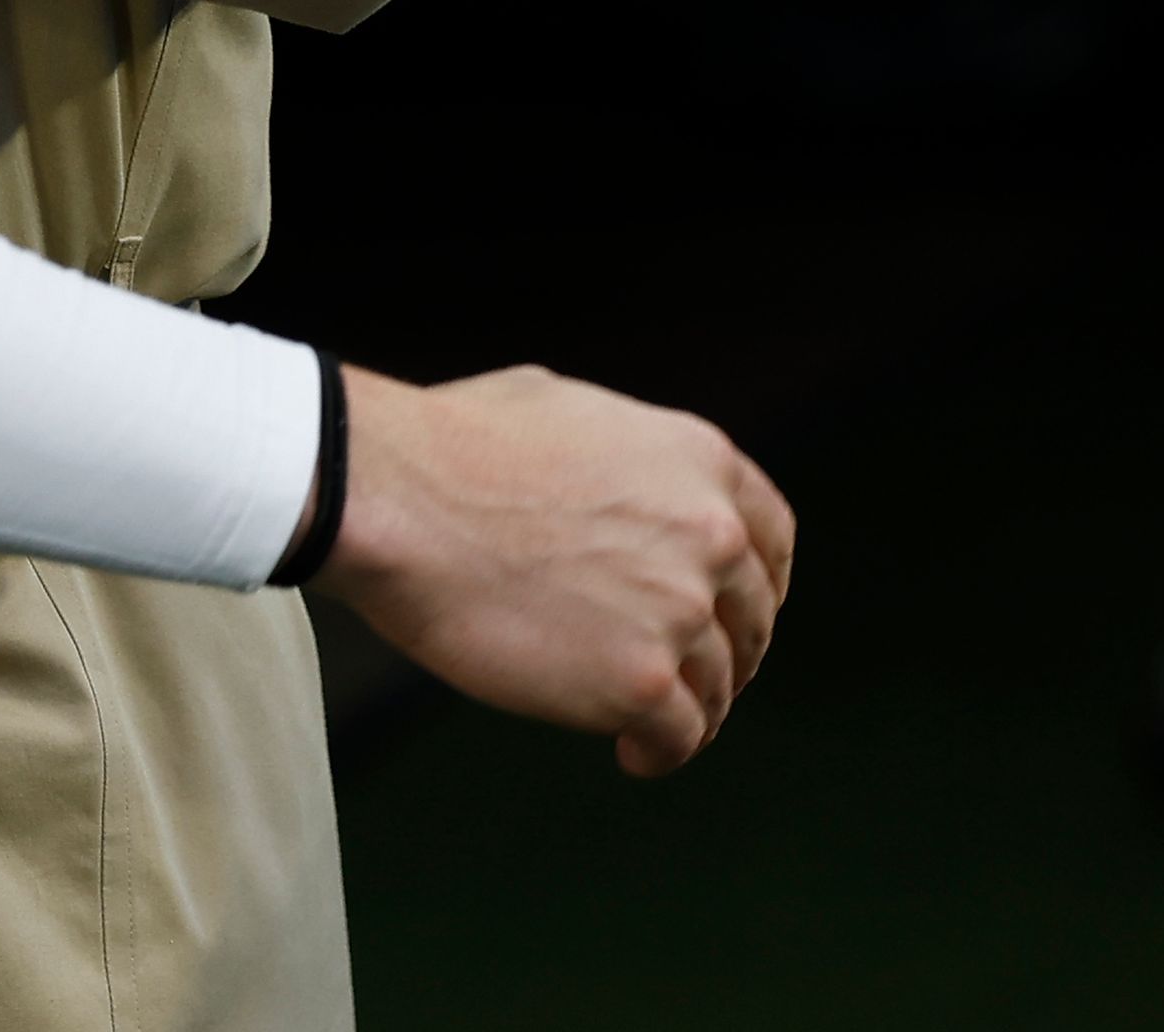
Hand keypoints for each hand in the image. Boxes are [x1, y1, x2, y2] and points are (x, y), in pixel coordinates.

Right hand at [324, 363, 796, 775]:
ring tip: (641, 725)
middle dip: (724, 654)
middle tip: (681, 677)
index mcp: (700, 462)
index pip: (771, 542)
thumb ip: (629, 460)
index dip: (755, 587)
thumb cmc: (449, 446)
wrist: (392, 498)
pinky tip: (630, 753)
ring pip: (716, 685)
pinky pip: (678, 736)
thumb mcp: (566, 410)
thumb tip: (627, 490)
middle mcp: (711, 536)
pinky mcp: (641, 681)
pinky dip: (659, 751)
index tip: (732, 616)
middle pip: (748, 621)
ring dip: (687, 708)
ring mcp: (680, 611)